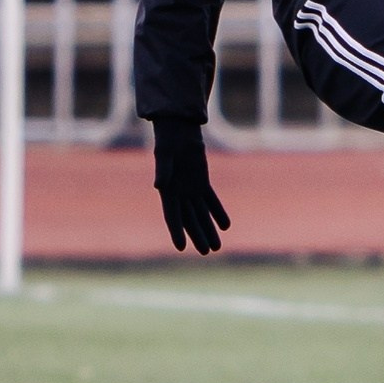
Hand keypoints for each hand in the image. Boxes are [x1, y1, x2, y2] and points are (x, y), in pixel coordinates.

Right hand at [151, 118, 229, 254]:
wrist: (179, 130)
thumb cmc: (168, 140)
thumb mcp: (165, 155)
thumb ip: (163, 170)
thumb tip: (159, 186)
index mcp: (167, 191)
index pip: (172, 216)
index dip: (177, 232)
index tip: (182, 248)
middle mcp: (179, 194)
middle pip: (190, 220)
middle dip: (198, 236)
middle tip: (207, 252)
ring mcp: (191, 189)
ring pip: (202, 214)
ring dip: (209, 229)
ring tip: (217, 246)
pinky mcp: (202, 182)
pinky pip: (211, 201)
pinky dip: (218, 213)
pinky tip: (225, 226)